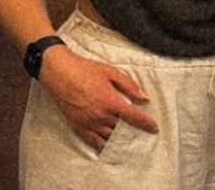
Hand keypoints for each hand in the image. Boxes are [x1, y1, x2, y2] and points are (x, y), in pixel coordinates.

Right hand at [40, 46, 158, 150]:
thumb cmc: (86, 69)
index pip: (133, 117)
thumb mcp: (111, 72)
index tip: (154, 128)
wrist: (60, 73)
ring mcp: (89, 123)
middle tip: (141, 132)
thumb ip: (129, 85)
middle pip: (122, 129)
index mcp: (111, 101)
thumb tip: (144, 97)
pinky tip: (110, 144)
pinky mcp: (78, 127)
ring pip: (110, 137)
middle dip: (133, 131)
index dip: (146, 123)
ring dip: (120, 139)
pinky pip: (94, 141)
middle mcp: (101, 116)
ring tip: (128, 140)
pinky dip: (104, 145)